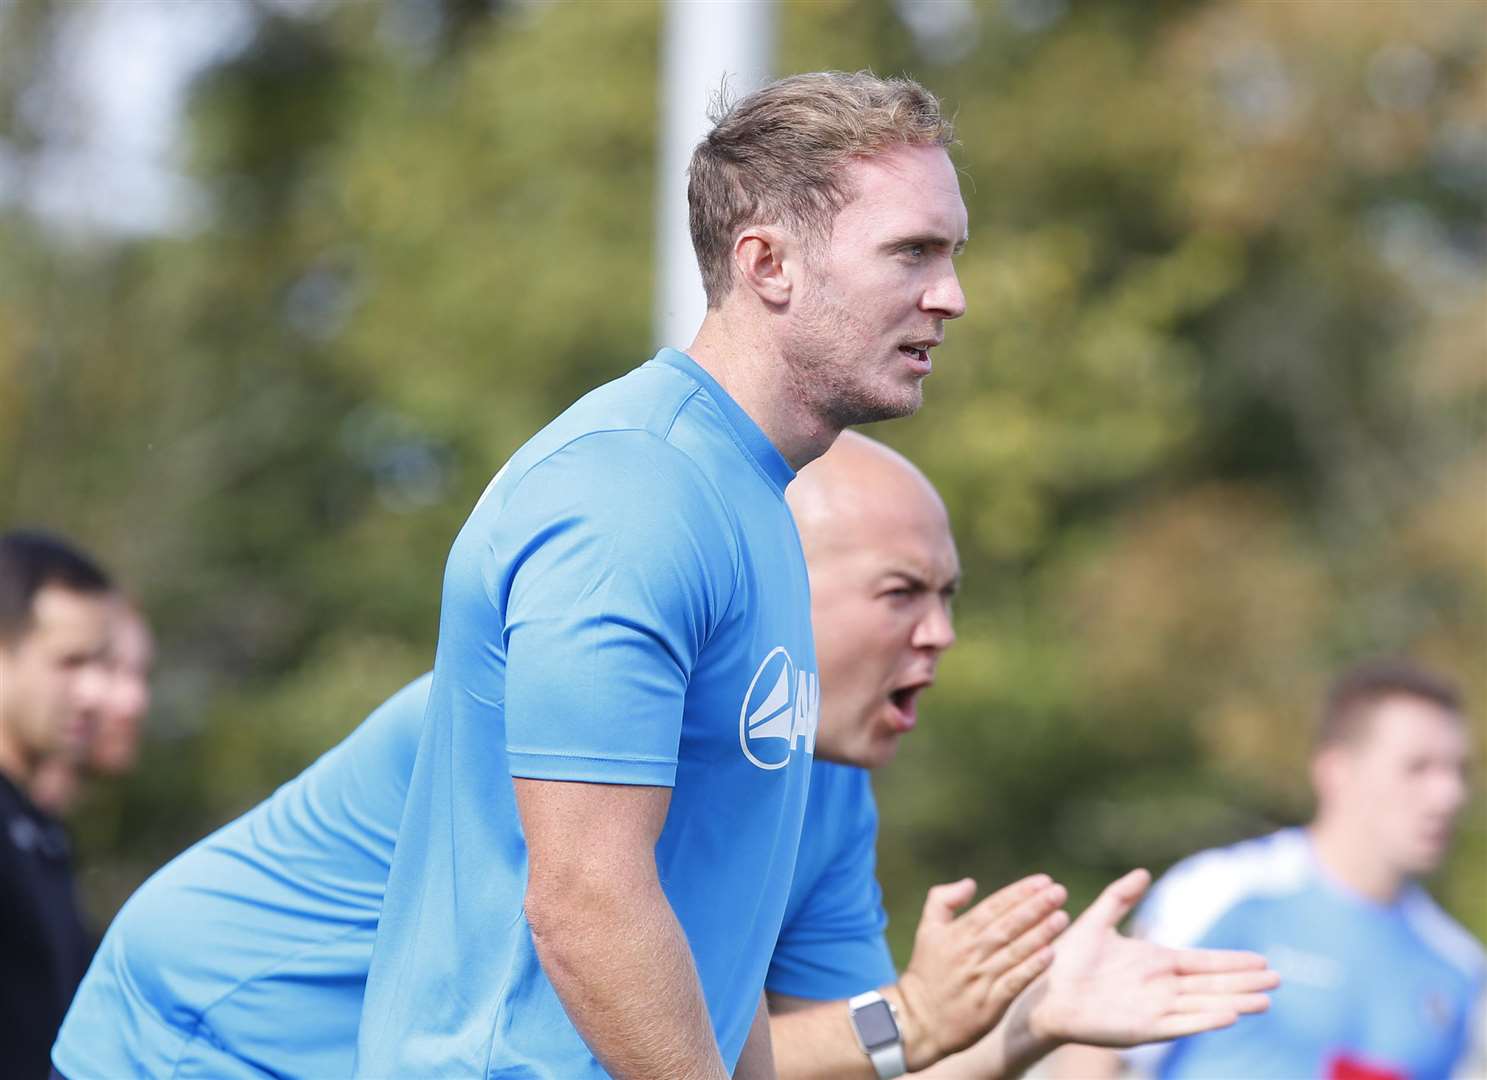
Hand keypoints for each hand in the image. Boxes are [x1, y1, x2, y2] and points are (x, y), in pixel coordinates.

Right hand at [894, 874, 1069, 1070]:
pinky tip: (1051, 954)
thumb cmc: (926, 972)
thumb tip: (969, 883)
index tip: (1043, 881)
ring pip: (1015, 951)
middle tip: (1059, 892)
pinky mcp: (990, 1004)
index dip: (1018, 893)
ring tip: (1062, 917)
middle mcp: (971, 953)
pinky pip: (1015, 982)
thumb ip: (943, 900)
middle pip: (1008, 925)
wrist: (917, 1020)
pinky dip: (1032, 968)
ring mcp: (981, 978)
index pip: (993, 907)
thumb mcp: (926, 930)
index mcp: (958, 934)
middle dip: (1035, 907)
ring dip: (1040, 933)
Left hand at [1026, 868, 1279, 1046]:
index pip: (1203, 962)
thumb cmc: (1066, 960)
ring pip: (1204, 1005)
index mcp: (1154, 963)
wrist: (1042, 991)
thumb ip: (1119, 897)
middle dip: (1244, 982)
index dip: (1232, 962)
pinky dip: (1204, 1020)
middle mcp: (1160, 987)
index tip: (1262, 960)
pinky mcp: (1142, 1028)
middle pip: (1212, 985)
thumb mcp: (1097, 921)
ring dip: (1234, 1003)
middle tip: (1279, 980)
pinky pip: (1180, 1024)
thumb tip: (1143, 872)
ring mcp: (1154, 1009)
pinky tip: (1229, 1015)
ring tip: (1266, 1001)